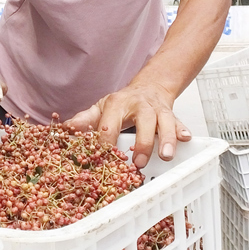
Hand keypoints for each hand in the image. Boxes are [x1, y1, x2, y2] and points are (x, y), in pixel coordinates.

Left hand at [61, 82, 190, 168]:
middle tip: (139, 162)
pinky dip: (182, 130)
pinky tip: (186, 139)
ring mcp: (157, 109)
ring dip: (165, 139)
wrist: (148, 87)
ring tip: (166, 156)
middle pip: (142, 121)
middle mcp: (139, 105)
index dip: (106, 141)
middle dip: (142, 142)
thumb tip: (63, 129)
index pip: (110, 123)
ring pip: (164, 122)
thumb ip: (84, 120)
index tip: (104, 158)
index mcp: (117, 104)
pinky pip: (179, 122)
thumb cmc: (122, 103)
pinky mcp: (171, 114)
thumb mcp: (101, 108)